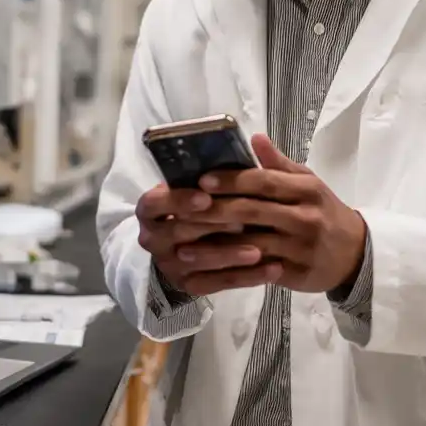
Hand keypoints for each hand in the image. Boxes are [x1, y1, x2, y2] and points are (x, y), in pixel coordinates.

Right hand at [135, 183, 282, 296]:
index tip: (206, 197)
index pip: (154, 203)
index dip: (178, 200)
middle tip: (241, 222)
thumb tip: (259, 139)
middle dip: (211, 227)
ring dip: (229, 255)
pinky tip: (273, 268)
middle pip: (177, 233)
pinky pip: (218, 284)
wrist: (199, 243)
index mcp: (151, 208)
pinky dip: (246, 277)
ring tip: (260, 249)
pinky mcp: (190, 285)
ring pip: (198, 261)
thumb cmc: (204, 204)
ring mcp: (171, 264)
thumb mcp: (210, 185)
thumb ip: (232, 169)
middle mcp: (154, 237)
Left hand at [194, 134, 367, 294]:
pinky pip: (257, 274)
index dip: (232, 180)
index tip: (202, 180)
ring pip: (250, 246)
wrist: (356, 253)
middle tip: (180, 211)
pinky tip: (205, 273)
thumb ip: (279, 164)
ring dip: (214, 248)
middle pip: (253, 212)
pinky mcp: (295, 274)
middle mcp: (304, 217)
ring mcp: (300, 248)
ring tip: (183, 248)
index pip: (264, 182)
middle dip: (214, 212)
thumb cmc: (324, 211)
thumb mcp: (309, 183)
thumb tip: (255, 137)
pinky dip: (230, 273)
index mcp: (305, 190)